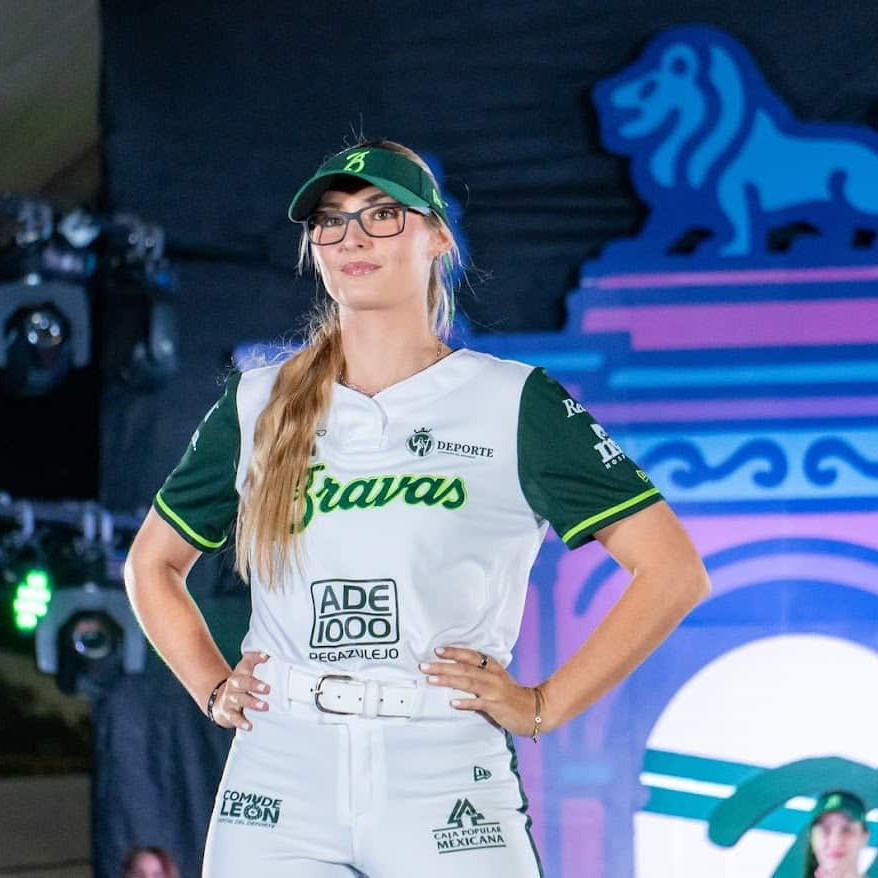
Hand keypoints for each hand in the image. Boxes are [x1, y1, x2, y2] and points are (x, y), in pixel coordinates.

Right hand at [211, 651, 270, 730]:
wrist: (219, 702)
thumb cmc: (240, 684)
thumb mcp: (245, 671)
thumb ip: (256, 660)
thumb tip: (269, 654)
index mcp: (240, 673)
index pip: (247, 663)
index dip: (256, 658)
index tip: (267, 657)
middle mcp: (234, 685)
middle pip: (243, 682)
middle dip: (255, 685)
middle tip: (268, 689)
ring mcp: (230, 699)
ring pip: (240, 700)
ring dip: (252, 703)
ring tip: (265, 706)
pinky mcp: (227, 713)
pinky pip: (234, 718)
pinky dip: (242, 722)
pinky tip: (250, 726)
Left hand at [419, 646, 541, 736]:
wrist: (535, 709)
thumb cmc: (513, 696)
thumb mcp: (496, 681)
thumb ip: (478, 677)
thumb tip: (454, 677)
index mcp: (492, 667)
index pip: (470, 655)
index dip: (453, 652)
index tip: (437, 650)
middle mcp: (492, 676)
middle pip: (463, 668)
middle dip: (442, 666)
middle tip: (424, 665)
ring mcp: (494, 690)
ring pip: (467, 682)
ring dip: (447, 680)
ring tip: (431, 680)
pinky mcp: (496, 705)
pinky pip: (478, 703)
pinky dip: (465, 702)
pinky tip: (453, 703)